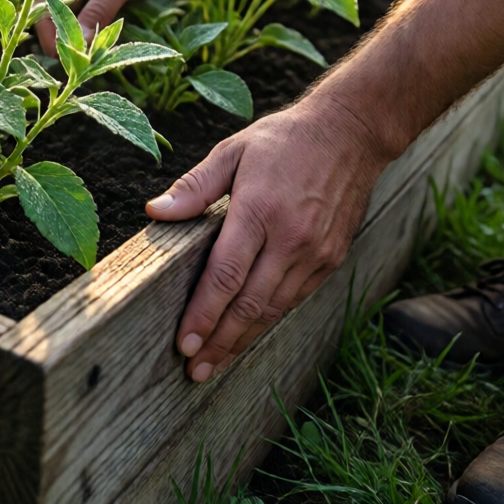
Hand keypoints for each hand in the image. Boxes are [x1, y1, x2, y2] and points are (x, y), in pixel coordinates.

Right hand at [36, 0, 180, 54]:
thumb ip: (98, 12)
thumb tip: (81, 45)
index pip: (45, 10)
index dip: (51, 36)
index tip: (65, 60)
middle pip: (56, 20)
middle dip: (66, 42)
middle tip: (81, 67)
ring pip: (73, 25)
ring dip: (81, 42)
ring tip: (92, 62)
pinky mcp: (96, 2)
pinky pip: (88, 23)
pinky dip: (93, 37)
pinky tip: (102, 50)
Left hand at [145, 97, 391, 381]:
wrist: (350, 134)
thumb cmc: (283, 140)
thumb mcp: (233, 151)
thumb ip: (194, 187)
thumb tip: (153, 211)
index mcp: (259, 210)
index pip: (225, 276)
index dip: (203, 315)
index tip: (183, 344)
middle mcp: (291, 238)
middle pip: (249, 304)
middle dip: (220, 342)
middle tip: (194, 370)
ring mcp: (315, 252)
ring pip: (273, 309)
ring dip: (243, 340)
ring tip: (216, 363)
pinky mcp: (332, 258)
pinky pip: (295, 298)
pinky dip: (269, 320)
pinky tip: (248, 333)